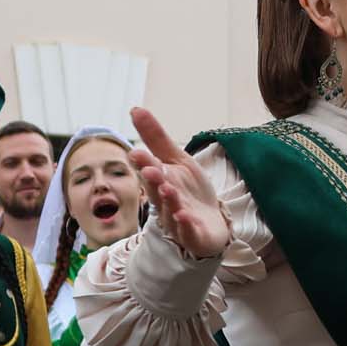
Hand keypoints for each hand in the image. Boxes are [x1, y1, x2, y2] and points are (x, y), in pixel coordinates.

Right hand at [127, 107, 230, 262]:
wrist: (210, 223)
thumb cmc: (189, 191)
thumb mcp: (177, 160)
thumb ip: (156, 138)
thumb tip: (135, 109)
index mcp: (159, 183)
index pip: (150, 171)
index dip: (145, 163)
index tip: (137, 152)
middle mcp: (165, 203)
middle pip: (157, 192)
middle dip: (153, 181)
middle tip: (151, 169)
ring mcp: (178, 221)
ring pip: (170, 212)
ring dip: (169, 201)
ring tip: (168, 189)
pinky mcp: (194, 236)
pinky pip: (188, 232)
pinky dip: (185, 225)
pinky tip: (185, 216)